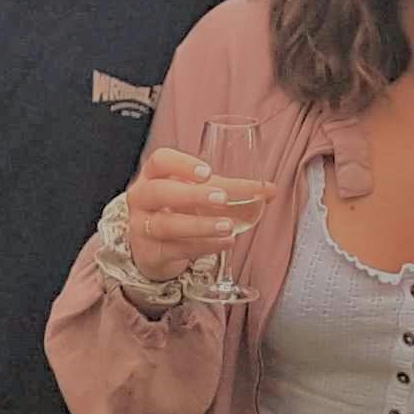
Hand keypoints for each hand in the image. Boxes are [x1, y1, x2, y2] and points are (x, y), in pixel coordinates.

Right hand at [120, 147, 256, 279]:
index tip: (208, 172)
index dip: (182, 164)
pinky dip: (203, 246)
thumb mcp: (197, 194)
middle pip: (159, 191)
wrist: (152, 247)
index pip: (160, 160)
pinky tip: (225, 243)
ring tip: (229, 227)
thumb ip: (230, 189)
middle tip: (222, 198)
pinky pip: (176, 249)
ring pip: (167, 225)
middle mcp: (143, 198)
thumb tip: (270, 191)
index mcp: (154, 175)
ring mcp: (142, 227)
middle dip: (192, 195)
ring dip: (201, 225)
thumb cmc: (177, 210)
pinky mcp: (150, 253)